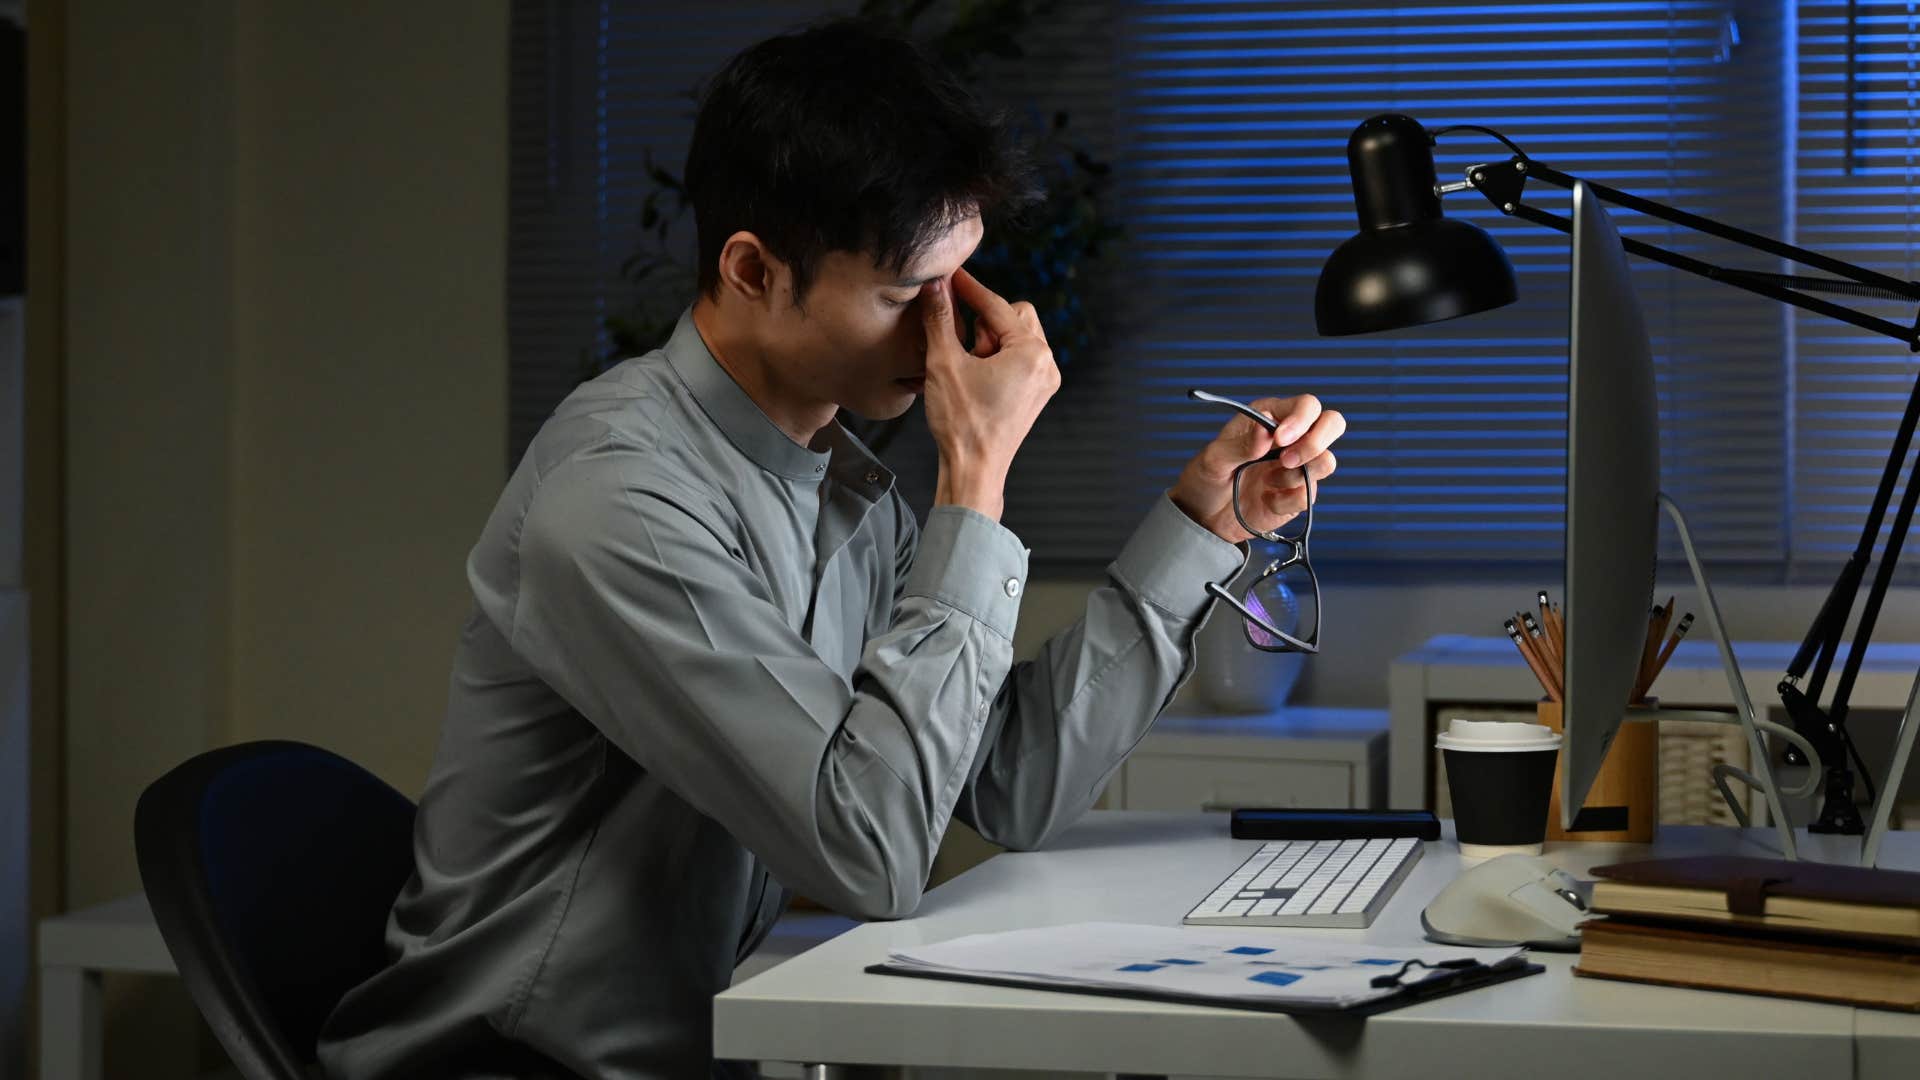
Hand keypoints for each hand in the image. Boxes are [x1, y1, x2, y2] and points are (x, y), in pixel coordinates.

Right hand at [919, 268, 1061, 519]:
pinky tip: (974, 375)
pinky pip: (1019, 359)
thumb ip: (940, 318)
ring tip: (967, 368)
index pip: (997, 306)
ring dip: (989, 341)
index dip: (969, 289)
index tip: (950, 274)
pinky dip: (996, 358)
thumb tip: (934, 285)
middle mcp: (1046, 364)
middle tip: (961, 347)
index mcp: (1032, 353)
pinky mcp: (1035, 394)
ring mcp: (1044, 381)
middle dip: (984, 323)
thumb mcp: (944, 364)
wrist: (973, 471)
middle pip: (1015, 316)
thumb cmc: (962, 423)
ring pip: (1017, 337)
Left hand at [1169, 395, 1343, 544]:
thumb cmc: (1206, 478)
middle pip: (1332, 423)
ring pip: (1327, 461)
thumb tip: (1266, 429)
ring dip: (1297, 475)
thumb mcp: (1214, 460)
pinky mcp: (1299, 493)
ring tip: (1267, 481)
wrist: (1205, 517)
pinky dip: (1286, 501)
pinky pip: (1309, 495)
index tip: (1280, 440)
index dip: (1301, 420)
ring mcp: (1298, 465)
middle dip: (1315, 443)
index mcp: (1270, 417)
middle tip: (1286, 461)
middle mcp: (1291, 438)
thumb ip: (1241, 445)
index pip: (1307, 405)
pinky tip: (1266, 500)